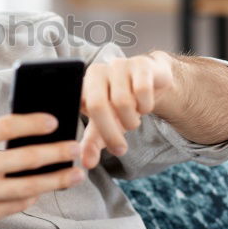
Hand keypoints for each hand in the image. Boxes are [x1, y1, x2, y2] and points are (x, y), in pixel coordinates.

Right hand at [0, 113, 85, 228]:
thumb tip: (19, 137)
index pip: (5, 127)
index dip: (32, 122)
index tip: (53, 121)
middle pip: (25, 158)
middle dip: (56, 154)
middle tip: (75, 150)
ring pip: (28, 187)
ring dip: (55, 180)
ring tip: (74, 174)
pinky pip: (15, 206)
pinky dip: (31, 198)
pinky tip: (42, 192)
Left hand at [79, 51, 177, 168]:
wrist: (150, 82)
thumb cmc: (120, 105)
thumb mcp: (104, 126)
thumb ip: (92, 144)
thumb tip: (86, 164)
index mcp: (82, 86)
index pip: (77, 108)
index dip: (84, 127)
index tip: (99, 144)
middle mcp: (97, 72)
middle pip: (97, 105)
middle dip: (110, 133)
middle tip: (119, 149)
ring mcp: (118, 66)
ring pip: (122, 100)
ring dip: (131, 120)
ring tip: (132, 121)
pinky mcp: (140, 64)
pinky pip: (142, 91)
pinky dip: (145, 106)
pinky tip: (144, 106)